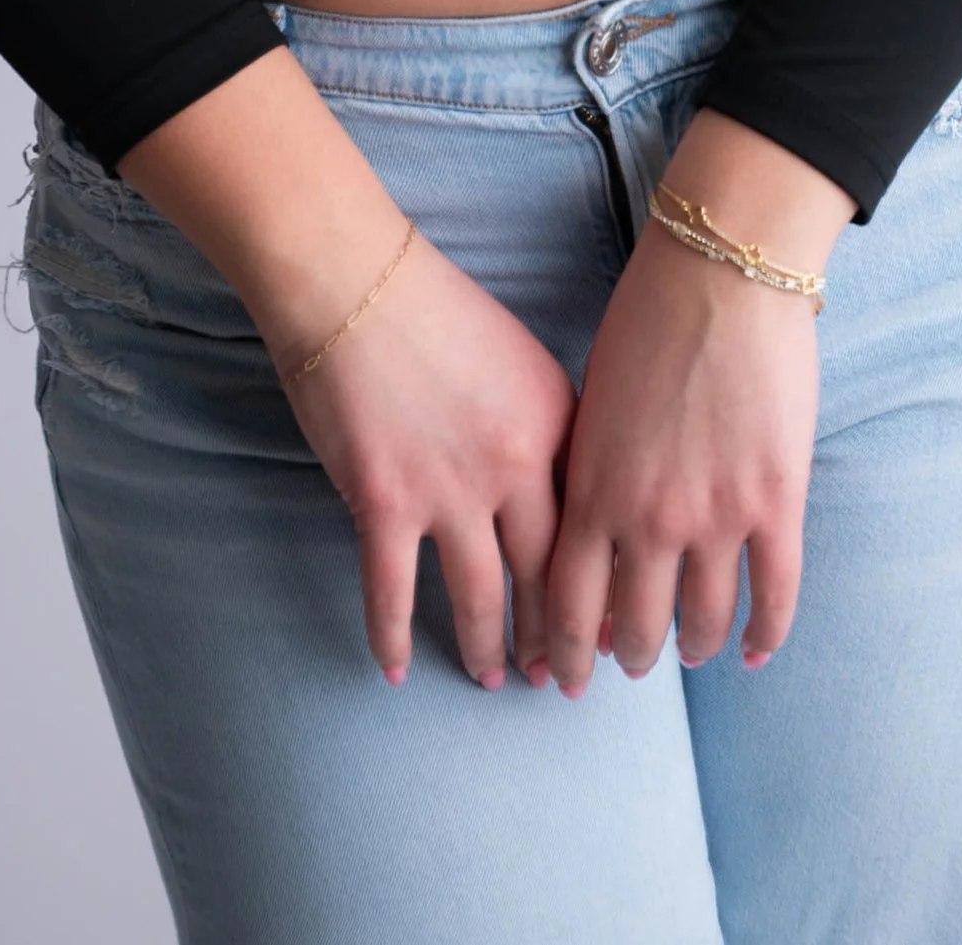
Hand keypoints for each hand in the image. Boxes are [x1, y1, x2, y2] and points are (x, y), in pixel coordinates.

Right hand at [280, 228, 578, 690]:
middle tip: (557, 678)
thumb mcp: (523, 363)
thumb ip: (550, 431)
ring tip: (493, 680)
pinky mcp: (384, 502)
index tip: (606, 630)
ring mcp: (449, 489)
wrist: (355, 281)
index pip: (592, 528)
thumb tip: (559, 503)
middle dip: (556, 638)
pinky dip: (394, 638)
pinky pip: (392, 593)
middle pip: (546, 576)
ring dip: (489, 648)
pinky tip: (396, 670)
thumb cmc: (436, 310)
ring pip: (481, 596)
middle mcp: (516, 465)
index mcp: (557, 425)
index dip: (601, 589)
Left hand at [542, 111, 852, 694]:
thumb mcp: (590, 403)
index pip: (568, 603)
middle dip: (631, 656)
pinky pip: (775, 594)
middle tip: (633, 664)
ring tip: (693, 653)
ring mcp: (716, 515)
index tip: (568, 675)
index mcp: (593, 490)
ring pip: (705, 621)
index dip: (568, 651)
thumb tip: (589, 539)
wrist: (721, 271)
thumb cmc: (647, 321)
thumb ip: (587, 475)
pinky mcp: (775, 501)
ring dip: (696, 648)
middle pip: (636, 626)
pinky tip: (756, 653)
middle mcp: (648, 519)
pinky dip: (766, 636)